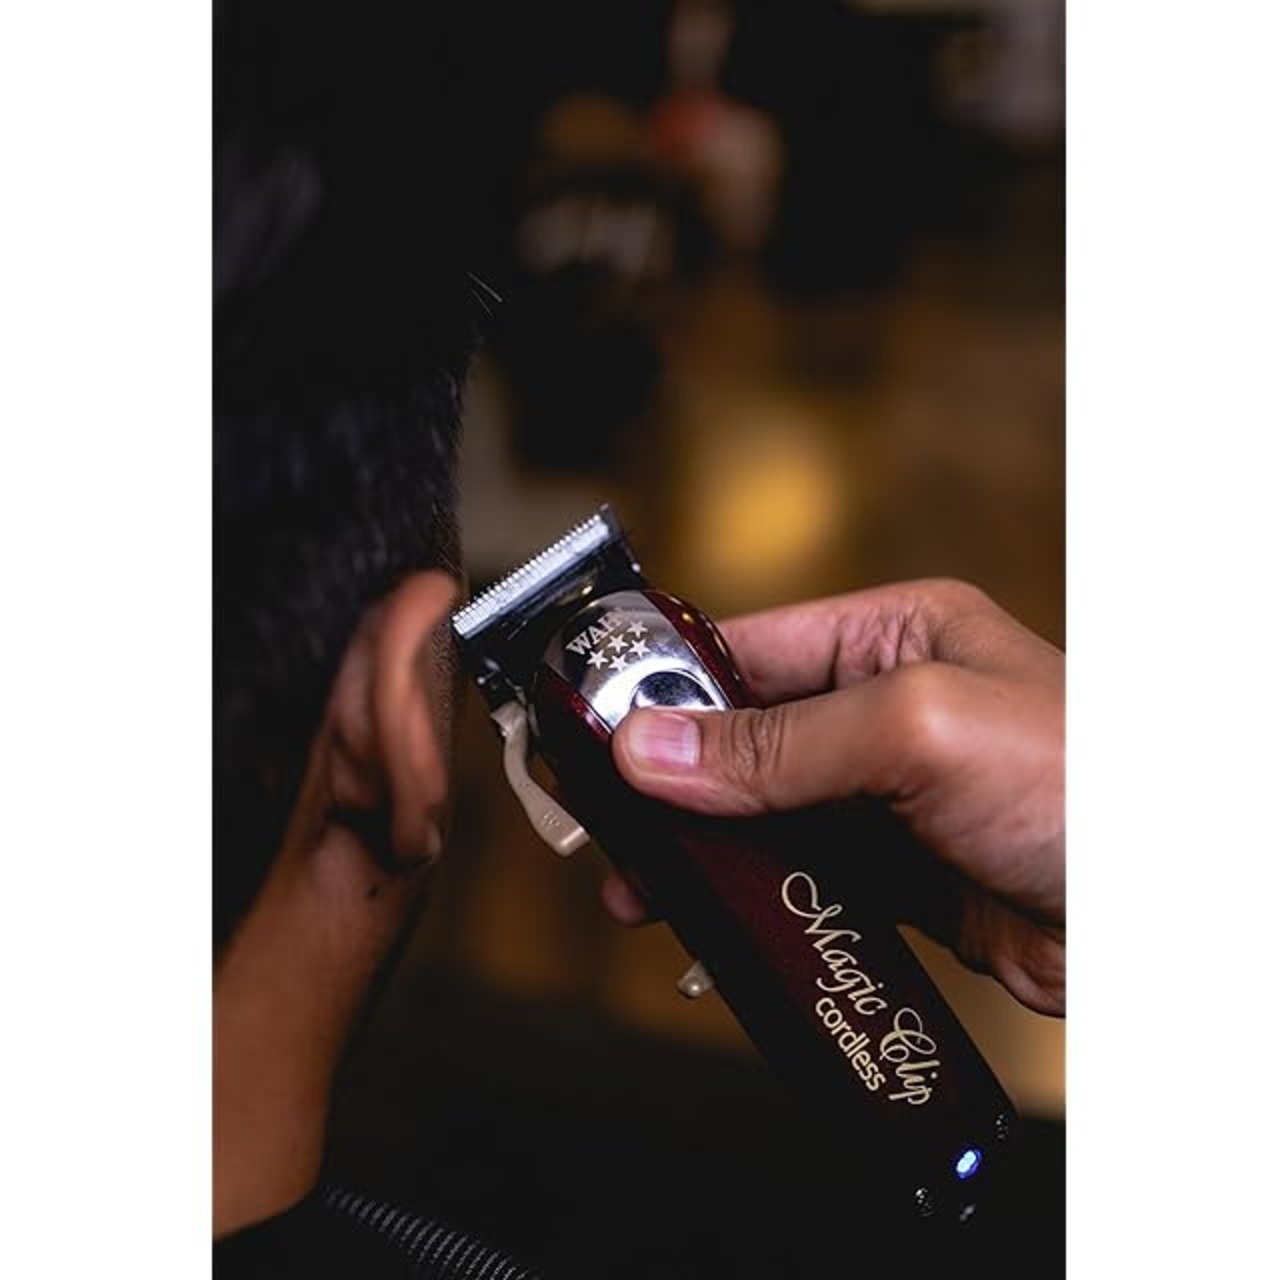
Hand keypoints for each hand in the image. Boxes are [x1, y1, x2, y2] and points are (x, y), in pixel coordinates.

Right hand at [606, 579, 1064, 1015]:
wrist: (1179, 918)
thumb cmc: (1090, 782)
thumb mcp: (917, 731)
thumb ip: (778, 746)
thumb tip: (651, 751)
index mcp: (892, 638)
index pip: (746, 650)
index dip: (662, 688)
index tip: (587, 728)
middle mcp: (884, 710)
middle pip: (741, 742)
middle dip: (668, 787)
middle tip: (600, 830)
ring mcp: (889, 798)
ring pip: (761, 820)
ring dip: (698, 856)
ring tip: (639, 895)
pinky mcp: (899, 876)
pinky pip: (800, 883)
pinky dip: (751, 907)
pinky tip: (711, 931)